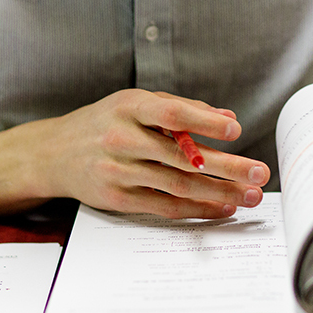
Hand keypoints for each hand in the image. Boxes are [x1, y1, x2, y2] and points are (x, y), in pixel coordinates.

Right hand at [22, 89, 270, 218]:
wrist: (53, 153)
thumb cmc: (104, 122)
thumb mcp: (135, 104)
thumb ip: (181, 108)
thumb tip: (227, 119)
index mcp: (128, 107)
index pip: (170, 114)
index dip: (203, 122)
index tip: (235, 131)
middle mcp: (121, 138)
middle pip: (182, 156)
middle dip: (227, 167)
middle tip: (259, 173)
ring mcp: (117, 171)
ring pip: (177, 184)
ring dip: (219, 193)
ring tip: (250, 195)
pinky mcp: (116, 199)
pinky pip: (163, 206)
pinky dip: (196, 209)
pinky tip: (221, 208)